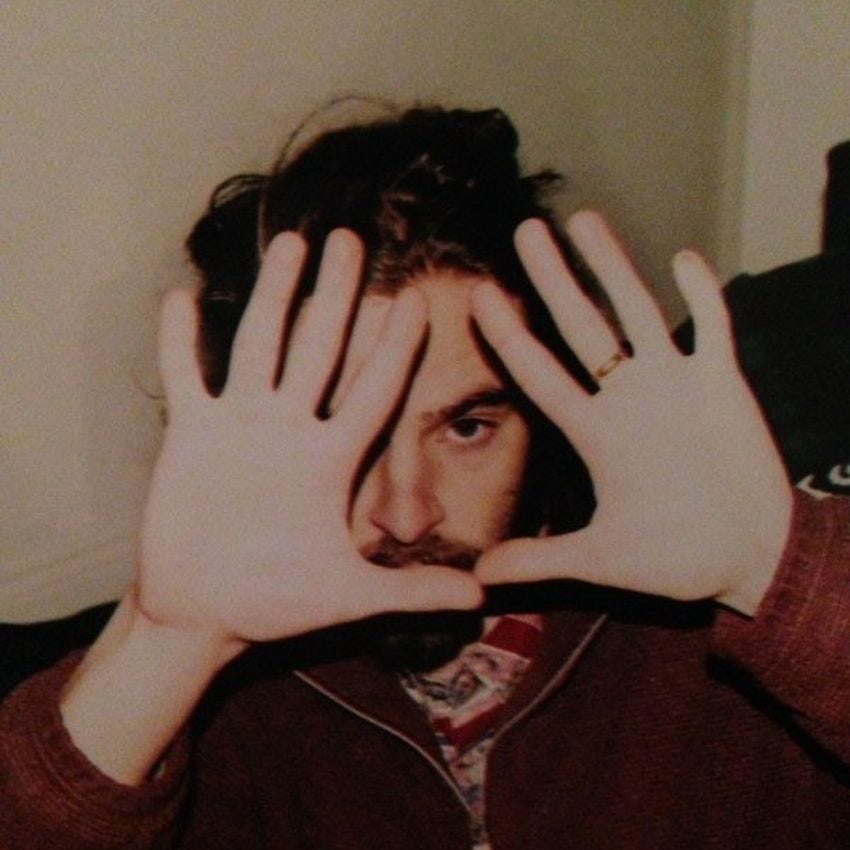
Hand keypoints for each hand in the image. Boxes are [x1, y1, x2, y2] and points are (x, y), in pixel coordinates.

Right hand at [138, 229, 480, 648]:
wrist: (204, 614)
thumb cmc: (276, 603)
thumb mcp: (351, 594)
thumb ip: (414, 590)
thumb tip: (481, 598)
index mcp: (332, 457)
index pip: (374, 388)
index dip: (395, 345)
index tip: (417, 298)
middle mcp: (291, 429)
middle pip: (319, 347)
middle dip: (336, 294)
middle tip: (351, 240)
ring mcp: (240, 425)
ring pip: (259, 345)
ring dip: (273, 296)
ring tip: (291, 244)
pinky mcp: (190, 435)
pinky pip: (185, 376)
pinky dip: (179, 342)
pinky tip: (178, 297)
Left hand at [471, 212, 791, 613]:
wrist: (750, 559)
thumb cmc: (677, 560)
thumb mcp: (601, 560)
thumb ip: (542, 560)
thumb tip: (479, 576)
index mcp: (594, 433)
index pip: (539, 374)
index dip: (508, 336)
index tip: (479, 295)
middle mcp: (627, 399)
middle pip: (582, 326)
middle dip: (553, 279)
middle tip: (524, 231)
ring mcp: (675, 386)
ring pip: (639, 312)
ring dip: (614, 267)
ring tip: (585, 220)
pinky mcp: (722, 385)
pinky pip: (713, 328)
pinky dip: (702, 295)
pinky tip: (684, 256)